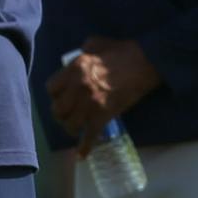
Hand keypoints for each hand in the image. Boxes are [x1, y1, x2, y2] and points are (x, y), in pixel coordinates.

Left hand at [45, 37, 159, 155]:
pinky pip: (90, 136)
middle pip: (58, 109)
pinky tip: (81, 155)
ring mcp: (90, 104)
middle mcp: (77, 88)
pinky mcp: (104, 116)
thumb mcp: (96, 43)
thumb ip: (83, 50)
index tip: (61, 97)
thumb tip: (80, 54)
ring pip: (70, 124)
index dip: (55, 94)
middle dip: (60, 113)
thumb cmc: (123, 51)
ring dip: (71, 128)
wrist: (146, 62)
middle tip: (67, 115)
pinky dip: (85, 147)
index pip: (51, 88)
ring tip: (75, 129)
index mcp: (74, 69)